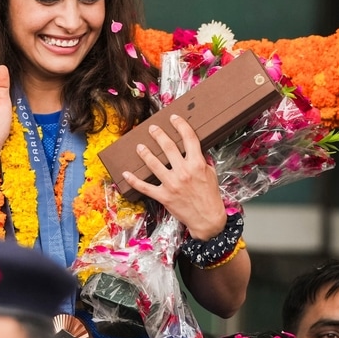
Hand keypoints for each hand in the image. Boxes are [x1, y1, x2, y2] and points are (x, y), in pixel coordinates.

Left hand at [120, 117, 228, 238]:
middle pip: (168, 147)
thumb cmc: (210, 197)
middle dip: (159, 135)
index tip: (174, 118)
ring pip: (154, 164)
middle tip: (152, 128)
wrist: (208, 219)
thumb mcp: (212, 174)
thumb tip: (198, 150)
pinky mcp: (164, 196)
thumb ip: (203, 161)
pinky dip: (134, 180)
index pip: (189, 139)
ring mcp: (172, 184)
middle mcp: (183, 172)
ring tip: (140, 146)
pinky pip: (145, 187)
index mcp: (197, 164)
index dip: (181, 125)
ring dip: (145, 153)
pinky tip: (126, 173)